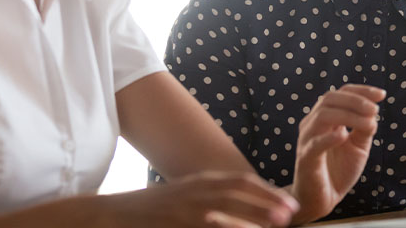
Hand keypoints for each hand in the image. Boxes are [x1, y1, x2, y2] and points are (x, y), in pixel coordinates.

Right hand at [107, 171, 297, 227]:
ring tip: (276, 224)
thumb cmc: (153, 209)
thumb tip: (243, 208)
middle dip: (267, 202)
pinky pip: (207, 226)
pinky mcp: (175, 223)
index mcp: (200, 182)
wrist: (113, 213)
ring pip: (226, 209)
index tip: (288, 203)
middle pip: (238, 192)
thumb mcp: (185, 196)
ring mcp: (184, 208)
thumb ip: (211, 196)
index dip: (267, 192)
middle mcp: (195, 191)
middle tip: (291, 213)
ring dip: (253, 215)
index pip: (240, 181)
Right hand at [289, 84, 385, 222]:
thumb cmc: (339, 170)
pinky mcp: (305, 159)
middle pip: (330, 99)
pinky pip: (314, 144)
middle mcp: (313, 123)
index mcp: (326, 118)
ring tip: (368, 123)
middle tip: (375, 109)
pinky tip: (343, 136)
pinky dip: (329, 138)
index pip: (340, 94)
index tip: (381, 95)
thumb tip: (373, 114)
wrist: (323, 199)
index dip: (361, 91)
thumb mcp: (358, 146)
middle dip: (355, 100)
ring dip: (348, 116)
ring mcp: (307, 139)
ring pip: (323, 116)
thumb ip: (364, 128)